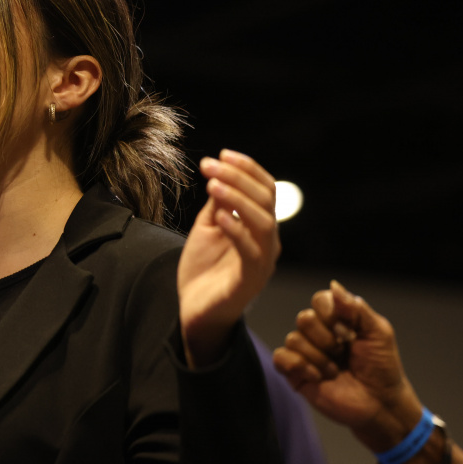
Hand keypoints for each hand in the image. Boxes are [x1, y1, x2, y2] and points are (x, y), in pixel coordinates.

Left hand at [177, 149, 280, 366]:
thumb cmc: (203, 268)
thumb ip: (217, 203)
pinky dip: (237, 230)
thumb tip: (220, 172)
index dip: (247, 169)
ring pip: (264, 222)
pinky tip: (218, 215)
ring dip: (238, 199)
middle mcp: (268, 241)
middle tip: (209, 165)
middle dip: (237, 178)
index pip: (265, 189)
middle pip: (266, 200)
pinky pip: (251, 251)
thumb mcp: (207, 227)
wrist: (194, 309)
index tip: (221, 154)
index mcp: (260, 226)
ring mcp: (263, 261)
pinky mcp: (251, 280)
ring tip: (213, 185)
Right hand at [271, 280, 422, 449]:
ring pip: (294, 339)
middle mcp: (318, 332)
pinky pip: (281, 358)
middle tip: (343, 353)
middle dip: (327, 339)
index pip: (320, 300)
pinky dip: (301, 367)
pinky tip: (318, 377)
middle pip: (304, 319)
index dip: (332, 315)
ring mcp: (305, 352)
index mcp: (338, 319)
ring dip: (320, 358)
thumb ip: (356, 308)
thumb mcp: (378, 332)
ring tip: (335, 371)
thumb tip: (333, 285)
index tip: (350, 332)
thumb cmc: (382, 367)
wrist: (379, 403)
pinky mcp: (294, 372)